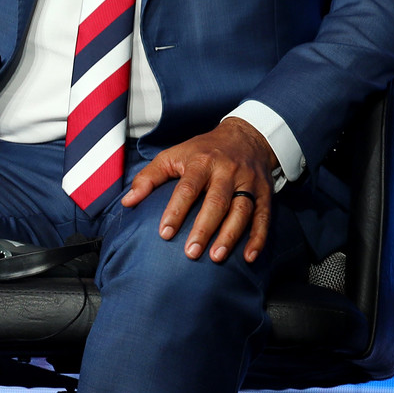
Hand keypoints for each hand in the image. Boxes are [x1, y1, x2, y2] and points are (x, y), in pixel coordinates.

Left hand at [121, 117, 278, 263]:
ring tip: (216, 257)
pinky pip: (263, 216)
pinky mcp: (265, 192)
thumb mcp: (174, 154)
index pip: (188, 187)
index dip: (176, 210)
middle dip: (204, 228)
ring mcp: (248, 181)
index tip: (164, 233)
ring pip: (242, 209)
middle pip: (217, 201)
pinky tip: (249, 257)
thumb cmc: (204, 150)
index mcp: (202, 161)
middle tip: (191, 253)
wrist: (246, 135)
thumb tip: (128, 202)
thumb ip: (150, 177)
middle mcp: (228, 171)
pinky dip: (258, 237)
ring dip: (230, 235)